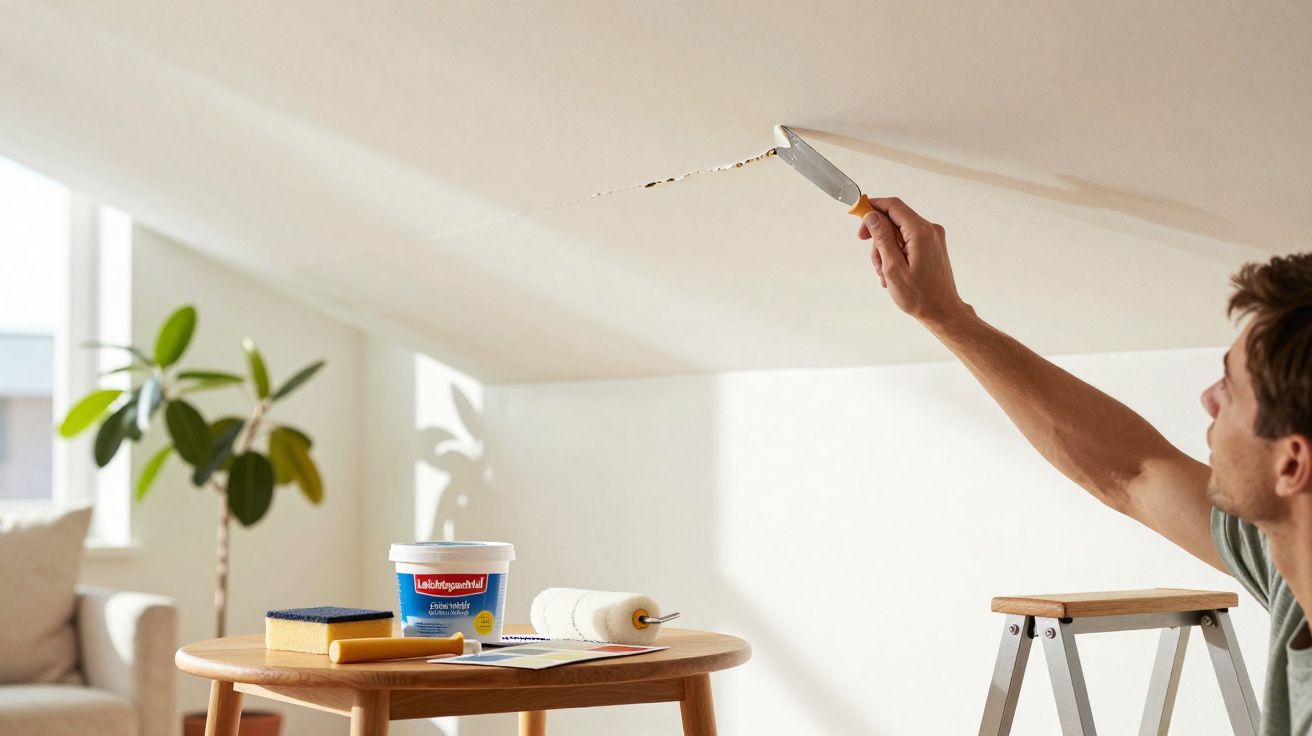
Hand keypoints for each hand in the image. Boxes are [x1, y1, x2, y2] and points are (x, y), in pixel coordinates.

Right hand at [857, 197, 969, 327]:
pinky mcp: (932, 247)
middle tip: (872, 258)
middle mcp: (930, 230)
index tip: (857, 216)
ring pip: (899, 232)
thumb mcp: (893, 267)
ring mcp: (933, 238)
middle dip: (878, 236)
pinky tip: (892, 273)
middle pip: (895, 219)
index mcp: (921, 232)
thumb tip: (872, 216)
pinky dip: (896, 253)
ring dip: (886, 249)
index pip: (893, 206)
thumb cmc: (919, 296)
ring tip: (883, 273)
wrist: (942, 312)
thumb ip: (882, 238)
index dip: (872, 207)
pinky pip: (907, 241)